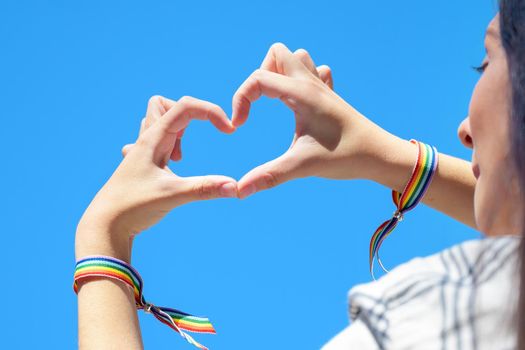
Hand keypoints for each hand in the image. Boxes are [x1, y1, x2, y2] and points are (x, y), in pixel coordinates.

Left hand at [76, 96, 236, 260]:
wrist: (104, 226)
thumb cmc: (132, 207)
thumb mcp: (172, 195)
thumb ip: (205, 188)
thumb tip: (235, 187)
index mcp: (152, 139)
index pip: (185, 107)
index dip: (211, 112)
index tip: (229, 131)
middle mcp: (145, 141)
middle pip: (164, 104)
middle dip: (188, 115)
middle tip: (193, 141)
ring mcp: (141, 153)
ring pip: (156, 122)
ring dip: (176, 131)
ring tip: (179, 158)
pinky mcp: (140, 166)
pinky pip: (153, 142)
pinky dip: (167, 146)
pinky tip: (169, 166)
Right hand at [232, 43, 391, 197]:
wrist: (381, 155)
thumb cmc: (346, 157)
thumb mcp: (303, 166)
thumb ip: (269, 176)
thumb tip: (239, 191)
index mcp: (302, 94)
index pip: (258, 79)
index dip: (240, 100)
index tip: (239, 126)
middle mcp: (311, 84)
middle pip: (277, 53)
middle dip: (259, 76)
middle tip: (260, 105)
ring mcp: (323, 87)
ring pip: (296, 58)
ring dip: (280, 73)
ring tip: (277, 101)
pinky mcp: (331, 96)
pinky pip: (314, 71)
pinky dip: (301, 79)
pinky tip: (300, 103)